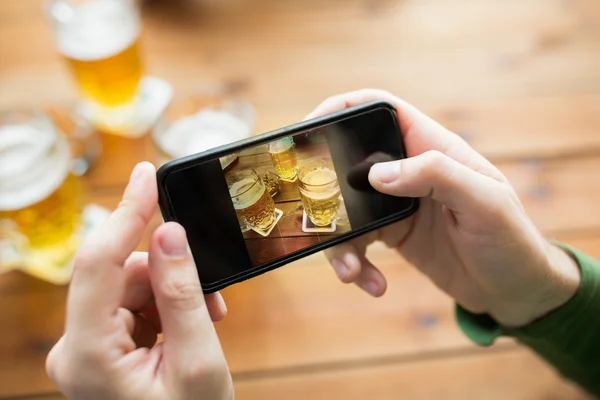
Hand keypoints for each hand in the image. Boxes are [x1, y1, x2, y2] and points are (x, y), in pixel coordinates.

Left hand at [46, 162, 232, 399]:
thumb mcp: (198, 362)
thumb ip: (182, 294)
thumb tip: (169, 233)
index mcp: (86, 355)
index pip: (99, 263)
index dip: (126, 212)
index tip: (148, 174)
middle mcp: (74, 349)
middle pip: (120, 276)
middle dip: (169, 274)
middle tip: (213, 298)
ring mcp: (85, 350)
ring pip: (130, 288)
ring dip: (173, 294)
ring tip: (206, 320)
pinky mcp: (100, 349)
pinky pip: (133, 306)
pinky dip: (166, 307)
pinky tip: (188, 326)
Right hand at [307, 89, 580, 327]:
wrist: (514, 289)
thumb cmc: (510, 240)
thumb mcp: (485, 202)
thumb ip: (436, 175)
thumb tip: (376, 173)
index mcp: (431, 147)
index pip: (379, 108)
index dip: (341, 108)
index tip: (309, 128)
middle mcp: (408, 170)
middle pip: (347, 161)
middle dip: (323, 188)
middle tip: (310, 212)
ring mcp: (396, 203)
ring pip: (346, 209)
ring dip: (338, 241)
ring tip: (349, 271)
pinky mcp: (391, 235)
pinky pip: (356, 243)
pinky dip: (355, 264)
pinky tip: (372, 282)